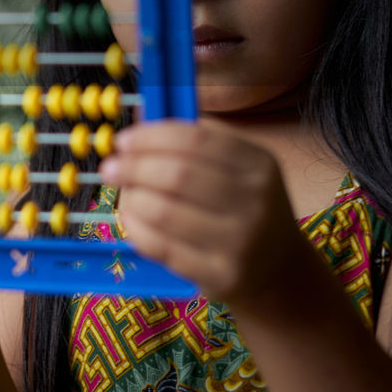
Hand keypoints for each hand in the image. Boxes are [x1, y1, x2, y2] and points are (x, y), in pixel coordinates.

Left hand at [100, 119, 313, 307]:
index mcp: (259, 164)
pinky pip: (162, 247)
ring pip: (164, 212)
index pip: (196, 139)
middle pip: (178, 174)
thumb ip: (196, 144)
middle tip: (110, 167)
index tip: (123, 140)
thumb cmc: (247, 209)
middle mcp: (255, 201)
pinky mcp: (220, 275)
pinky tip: (132, 219)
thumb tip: (143, 116)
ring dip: (132, 198)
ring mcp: (239, 242)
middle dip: (134, 167)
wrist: (281, 271)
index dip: (151, 136)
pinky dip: (137, 228)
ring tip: (124, 193)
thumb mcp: (240, 170)